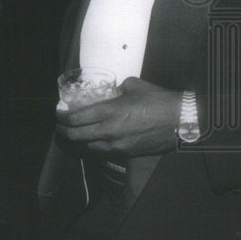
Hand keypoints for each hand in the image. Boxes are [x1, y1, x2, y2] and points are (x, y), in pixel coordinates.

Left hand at [55, 77, 180, 157]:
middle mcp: (109, 131)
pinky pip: (102, 153)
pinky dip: (92, 148)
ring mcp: (117, 145)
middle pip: (75, 136)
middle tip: (59, 127)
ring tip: (72, 136)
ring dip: (76, 142)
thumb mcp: (134, 86)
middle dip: (63, 132)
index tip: (58, 114)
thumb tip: (111, 91)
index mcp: (108, 111)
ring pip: (86, 148)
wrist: (182, 120)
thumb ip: (117, 89)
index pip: (75, 118)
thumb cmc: (159, 100)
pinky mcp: (126, 153)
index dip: (62, 117)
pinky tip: (90, 143)